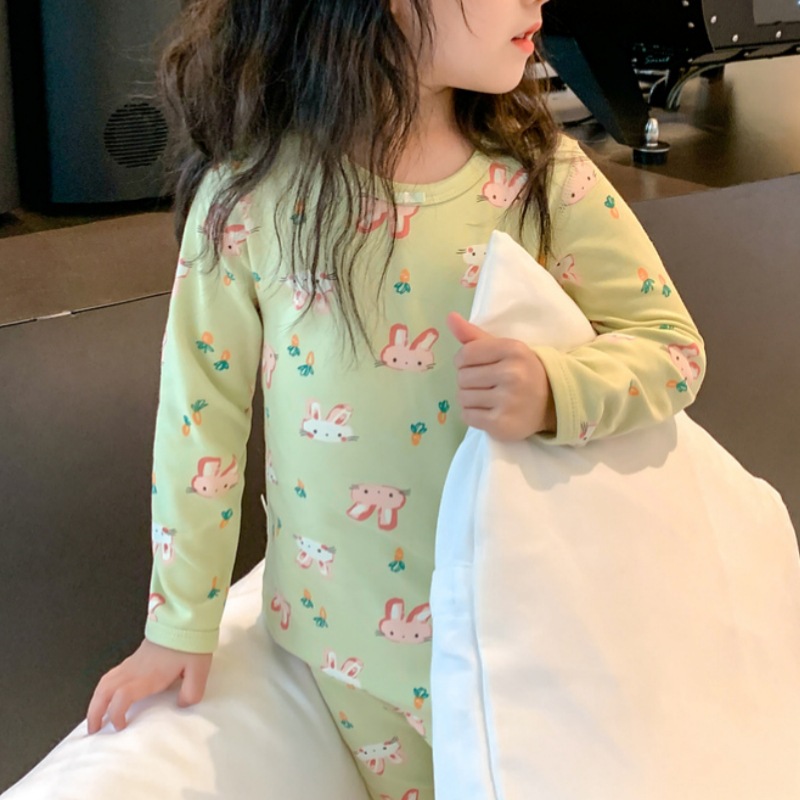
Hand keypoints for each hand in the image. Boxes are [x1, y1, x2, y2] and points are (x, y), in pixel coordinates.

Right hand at [86, 639, 212, 733]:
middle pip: (104, 690)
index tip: (120, 727)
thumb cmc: (189, 644)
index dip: (116, 714)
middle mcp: (135, 670)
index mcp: (149, 676)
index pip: (122, 696)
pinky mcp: (136, 657)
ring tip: (96, 716)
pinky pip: (112, 674)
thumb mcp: (198, 670)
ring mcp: (133, 663)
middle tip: (92, 729)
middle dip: (94, 711)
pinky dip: (104, 688)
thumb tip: (182, 705)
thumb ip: (191, 692)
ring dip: (96, 700)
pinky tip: (109, 695)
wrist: (184, 620)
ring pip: (105, 681)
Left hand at [446, 312, 555, 440]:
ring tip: (486, 397)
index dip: (463, 361)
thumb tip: (450, 317)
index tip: (476, 365)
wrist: (551, 403)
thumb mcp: (503, 349)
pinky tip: (487, 411)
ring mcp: (508, 401)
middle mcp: (512, 374)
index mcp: (513, 350)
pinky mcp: (501, 424)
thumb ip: (474, 335)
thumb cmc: (521, 371)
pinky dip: (472, 414)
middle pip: (462, 377)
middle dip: (467, 381)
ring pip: (462, 397)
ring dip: (469, 398)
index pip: (465, 354)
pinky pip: (467, 416)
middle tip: (485, 384)